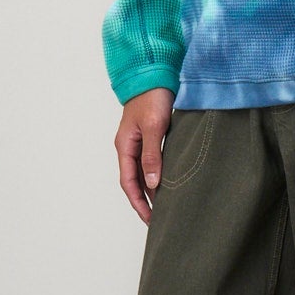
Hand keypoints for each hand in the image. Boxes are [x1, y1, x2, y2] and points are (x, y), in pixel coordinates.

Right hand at [116, 86, 175, 223]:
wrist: (155, 72)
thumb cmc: (153, 96)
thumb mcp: (154, 126)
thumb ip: (152, 155)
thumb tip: (153, 184)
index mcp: (125, 146)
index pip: (128, 183)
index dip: (139, 203)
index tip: (150, 220)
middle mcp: (129, 147)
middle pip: (134, 182)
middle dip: (145, 202)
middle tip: (159, 221)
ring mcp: (139, 142)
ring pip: (143, 174)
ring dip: (152, 191)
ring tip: (166, 209)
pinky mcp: (150, 137)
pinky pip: (152, 163)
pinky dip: (159, 177)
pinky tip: (170, 185)